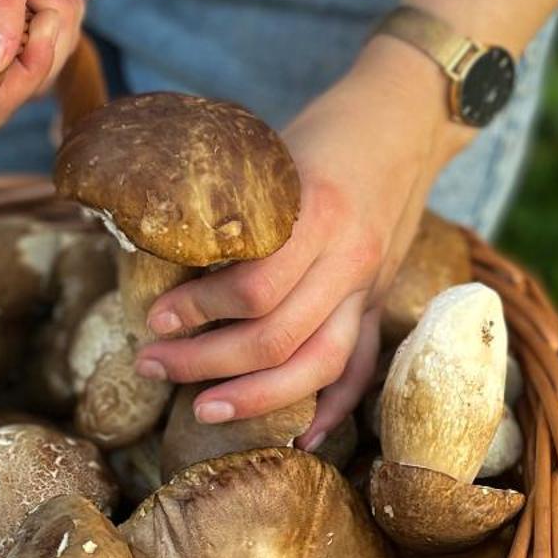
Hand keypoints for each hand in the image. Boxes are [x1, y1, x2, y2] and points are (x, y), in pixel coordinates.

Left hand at [135, 41, 467, 441]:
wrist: (406, 120)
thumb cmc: (325, 130)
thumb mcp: (270, 153)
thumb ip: (232, 205)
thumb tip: (154, 243)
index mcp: (317, 213)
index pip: (256, 288)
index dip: (198, 312)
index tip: (154, 319)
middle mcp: (349, 257)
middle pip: (278, 338)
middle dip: (206, 362)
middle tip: (152, 364)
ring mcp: (369, 285)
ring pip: (319, 364)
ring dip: (257, 397)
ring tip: (202, 407)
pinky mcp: (379, 300)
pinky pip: (362, 366)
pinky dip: (335, 408)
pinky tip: (300, 436)